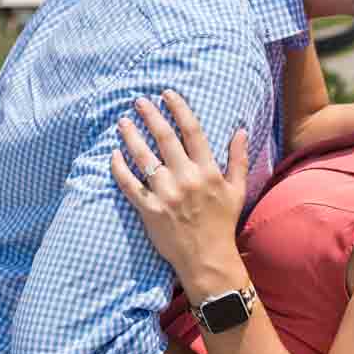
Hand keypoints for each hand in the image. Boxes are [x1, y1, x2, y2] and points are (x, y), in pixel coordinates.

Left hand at [109, 92, 249, 294]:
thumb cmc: (222, 223)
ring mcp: (166, 194)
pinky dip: (119, 168)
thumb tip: (240, 130)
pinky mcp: (149, 210)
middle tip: (138, 101)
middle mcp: (186, 179)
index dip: (178, 108)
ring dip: (131, 136)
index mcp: (207, 171)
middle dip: (150, 115)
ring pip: (143, 157)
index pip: (191, 131)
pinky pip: (129, 184)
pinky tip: (113, 154)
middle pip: (164, 138)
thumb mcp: (236, 190)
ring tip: (122, 122)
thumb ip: (238, 158)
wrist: (208, 259)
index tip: (167, 94)